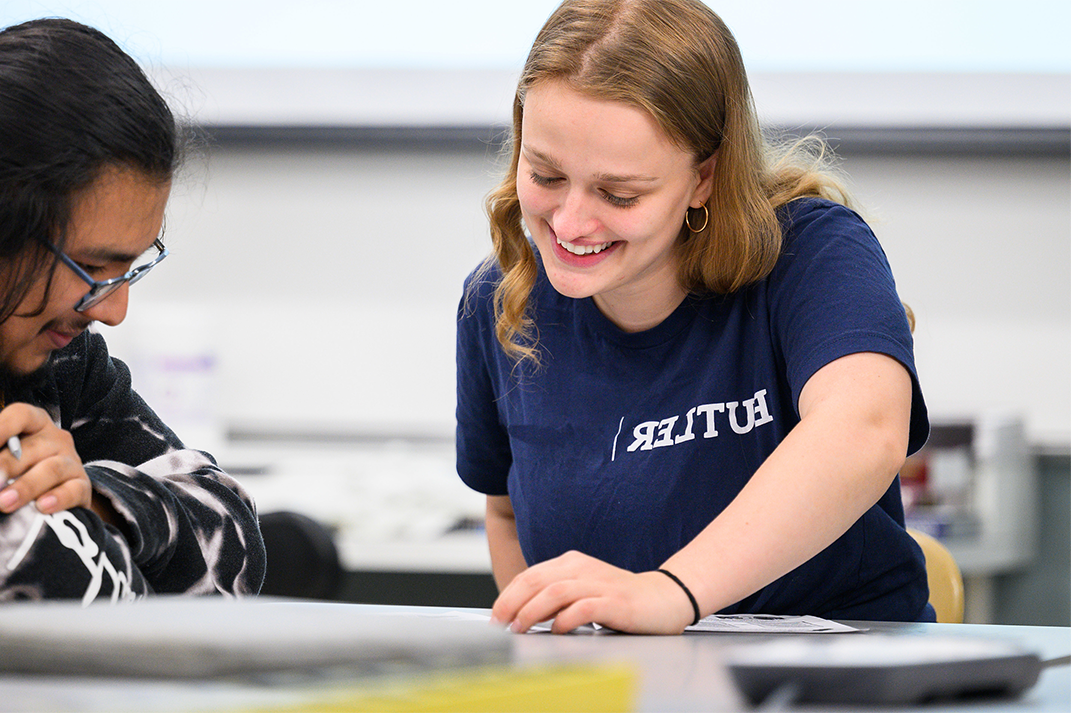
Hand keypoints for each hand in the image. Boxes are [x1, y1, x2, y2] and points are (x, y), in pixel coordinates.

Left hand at [0, 402, 91, 514]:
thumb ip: (1, 459)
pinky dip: (58, 498)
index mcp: (35, 425)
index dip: (2, 427)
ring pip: (53, 469)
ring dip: (27, 486)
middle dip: (7, 465)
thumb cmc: (24, 471)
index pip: (21, 415)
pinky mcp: (82, 486)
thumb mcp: (10, 457)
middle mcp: (56, 440)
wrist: (59, 495)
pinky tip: (42, 506)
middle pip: (33, 447)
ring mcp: (72, 462)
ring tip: (5, 502)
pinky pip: (74, 490)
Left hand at [490, 550, 695, 634]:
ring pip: (555, 591)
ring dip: (532, 611)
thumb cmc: (620, 599)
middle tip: (500, 623)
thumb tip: (520, 614)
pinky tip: (557, 630)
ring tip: (520, 628)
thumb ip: (555, 597)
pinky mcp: (615, 601)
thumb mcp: (582, 590)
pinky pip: (584, 607)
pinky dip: (566, 619)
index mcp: (572, 562)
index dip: (507, 595)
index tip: (495, 616)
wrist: (664, 598)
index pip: (529, 575)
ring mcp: (599, 583)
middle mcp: (583, 568)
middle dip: (512, 602)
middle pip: (536, 580)